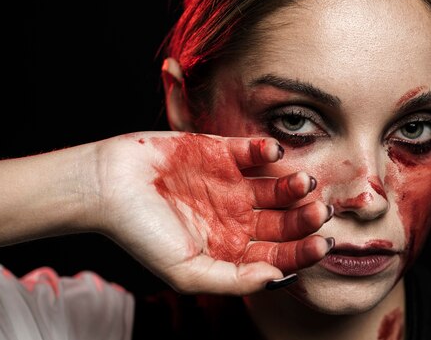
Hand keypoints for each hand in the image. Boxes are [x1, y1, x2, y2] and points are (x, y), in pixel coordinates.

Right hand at [93, 132, 331, 294]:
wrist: (107, 186)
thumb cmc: (141, 234)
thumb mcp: (186, 271)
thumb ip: (232, 279)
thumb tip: (276, 278)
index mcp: (232, 247)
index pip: (278, 253)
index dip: (303, 251)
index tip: (323, 244)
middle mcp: (237, 216)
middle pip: (284, 220)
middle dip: (304, 218)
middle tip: (320, 210)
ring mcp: (231, 183)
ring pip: (276, 186)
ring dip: (293, 184)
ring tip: (304, 182)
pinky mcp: (221, 152)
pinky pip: (254, 151)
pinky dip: (268, 150)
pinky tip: (276, 153)